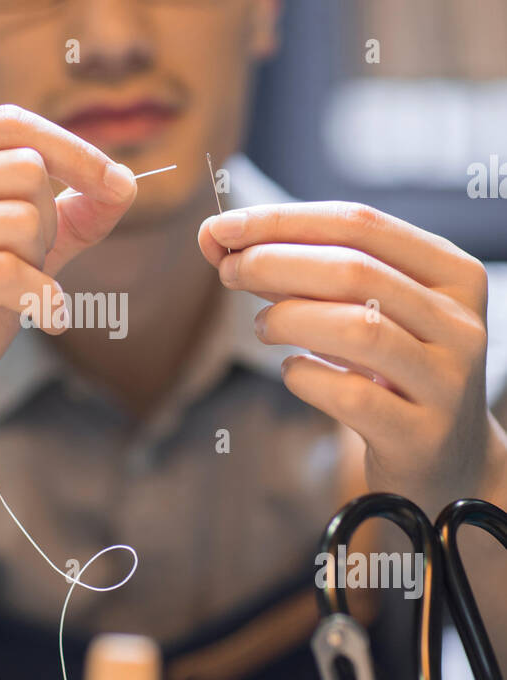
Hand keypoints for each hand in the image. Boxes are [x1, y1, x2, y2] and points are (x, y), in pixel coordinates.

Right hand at [0, 104, 136, 474]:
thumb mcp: (8, 265)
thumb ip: (60, 222)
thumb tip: (126, 183)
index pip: (6, 125)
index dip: (72, 149)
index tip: (119, 185)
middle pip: (23, 171)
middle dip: (50, 227)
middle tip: (33, 275)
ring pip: (20, 221)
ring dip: (41, 269)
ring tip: (20, 303)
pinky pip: (4, 273)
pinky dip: (40, 300)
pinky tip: (44, 320)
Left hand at [198, 199, 506, 513]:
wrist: (447, 458)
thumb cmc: (391, 370)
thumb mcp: (365, 312)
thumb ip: (305, 273)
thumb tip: (220, 238)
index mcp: (453, 273)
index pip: (360, 224)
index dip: (282, 221)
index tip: (221, 227)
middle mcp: (460, 323)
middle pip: (355, 271)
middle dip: (274, 263)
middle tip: (227, 272)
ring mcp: (448, 382)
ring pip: (358, 329)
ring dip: (289, 319)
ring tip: (263, 327)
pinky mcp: (422, 436)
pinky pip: (353, 396)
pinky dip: (306, 377)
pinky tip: (292, 372)